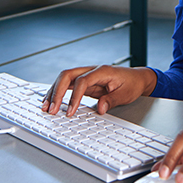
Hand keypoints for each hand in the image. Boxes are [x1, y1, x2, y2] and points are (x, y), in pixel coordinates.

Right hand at [41, 65, 156, 115]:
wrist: (136, 78)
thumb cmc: (131, 84)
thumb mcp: (126, 94)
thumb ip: (112, 100)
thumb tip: (100, 108)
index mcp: (102, 71)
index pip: (82, 81)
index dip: (74, 96)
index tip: (70, 112)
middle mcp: (91, 70)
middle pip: (68, 75)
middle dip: (57, 92)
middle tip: (51, 109)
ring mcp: (86, 75)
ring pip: (64, 79)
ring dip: (54, 92)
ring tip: (46, 107)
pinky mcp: (84, 82)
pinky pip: (67, 85)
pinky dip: (57, 93)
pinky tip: (51, 102)